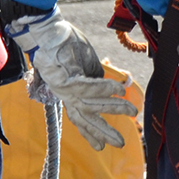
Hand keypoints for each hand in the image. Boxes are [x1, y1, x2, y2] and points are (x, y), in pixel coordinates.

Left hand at [4, 6, 139, 150]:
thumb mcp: (84, 62)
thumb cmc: (64, 43)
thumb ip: (95, 76)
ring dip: (112, 108)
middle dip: (104, 131)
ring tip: (132, 111)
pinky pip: (86, 86)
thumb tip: (112, 87)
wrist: (46, 31)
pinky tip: (118, 90)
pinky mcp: (64, 76)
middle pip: (86, 117)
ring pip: (89, 104)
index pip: (80, 117)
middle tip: (121, 143)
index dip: (91, 133)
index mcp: (68, 92)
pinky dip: (103, 89)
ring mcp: (64, 87)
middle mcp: (65, 94)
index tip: (101, 148)